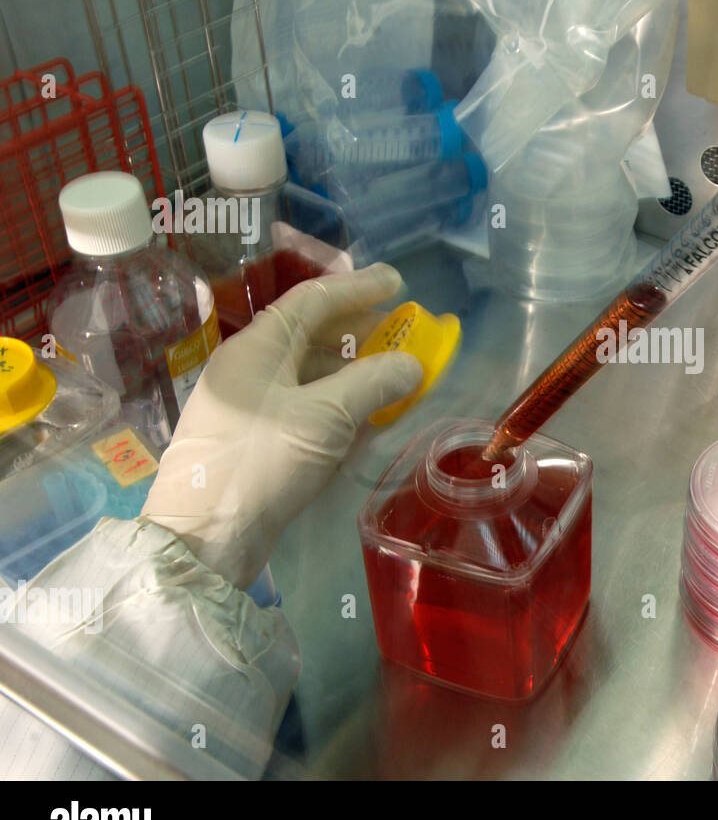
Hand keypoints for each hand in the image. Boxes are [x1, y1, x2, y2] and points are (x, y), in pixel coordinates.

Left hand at [142, 264, 421, 589]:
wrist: (203, 537)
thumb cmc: (260, 463)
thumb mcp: (325, 418)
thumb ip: (372, 384)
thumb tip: (412, 364)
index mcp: (256, 348)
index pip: (312, 301)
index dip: (357, 288)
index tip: (397, 282)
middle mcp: (248, 369)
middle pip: (309, 335)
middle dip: (358, 330)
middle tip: (401, 330)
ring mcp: (246, 407)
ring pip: (306, 374)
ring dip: (350, 370)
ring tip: (391, 375)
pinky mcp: (251, 442)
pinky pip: (302, 406)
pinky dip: (336, 404)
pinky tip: (362, 417)